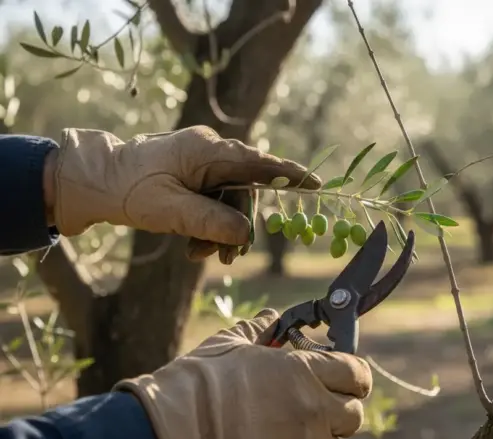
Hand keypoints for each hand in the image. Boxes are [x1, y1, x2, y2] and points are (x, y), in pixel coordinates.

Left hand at [47, 126, 320, 262]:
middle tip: (226, 258)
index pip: (260, 163)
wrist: (96, 182)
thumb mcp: (170, 212)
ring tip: (201, 255)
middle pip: (245, 191)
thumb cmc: (129, 191)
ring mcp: (203, 161)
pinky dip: (208, 224)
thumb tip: (244, 236)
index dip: (290, 175)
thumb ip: (211, 222)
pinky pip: (215, 200)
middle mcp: (210, 151)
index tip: (316, 185)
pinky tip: (194, 245)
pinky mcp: (195, 173)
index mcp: (208, 150)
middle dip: (238, 226)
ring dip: (220, 231)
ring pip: (230, 200)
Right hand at [115, 309, 371, 438]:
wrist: (172, 423)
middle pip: (354, 411)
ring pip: (334, 436)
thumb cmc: (199, 381)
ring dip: (323, 427)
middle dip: (342, 404)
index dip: (354, 372)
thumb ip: (260, 329)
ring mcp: (302, 438)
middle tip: (320, 398)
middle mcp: (310, 407)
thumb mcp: (231, 345)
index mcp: (302, 371)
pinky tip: (279, 430)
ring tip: (293, 417)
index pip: (357, 372)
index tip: (345, 372)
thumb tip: (272, 316)